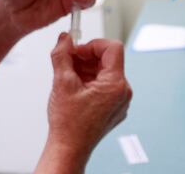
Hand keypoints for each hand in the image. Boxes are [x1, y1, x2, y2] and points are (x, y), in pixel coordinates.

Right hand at [42, 33, 131, 169]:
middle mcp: (123, 92)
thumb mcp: (61, 82)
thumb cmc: (69, 123)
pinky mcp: (113, 107)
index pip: (112, 48)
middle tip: (68, 60)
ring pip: (105, 72)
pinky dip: (89, 80)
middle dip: (86, 57)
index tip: (77, 49)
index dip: (92, 44)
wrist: (69, 147)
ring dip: (86, 68)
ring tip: (68, 76)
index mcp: (116, 85)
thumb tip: (64, 38)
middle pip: (108, 60)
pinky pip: (105, 85)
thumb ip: (62, 55)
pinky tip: (74, 87)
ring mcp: (120, 101)